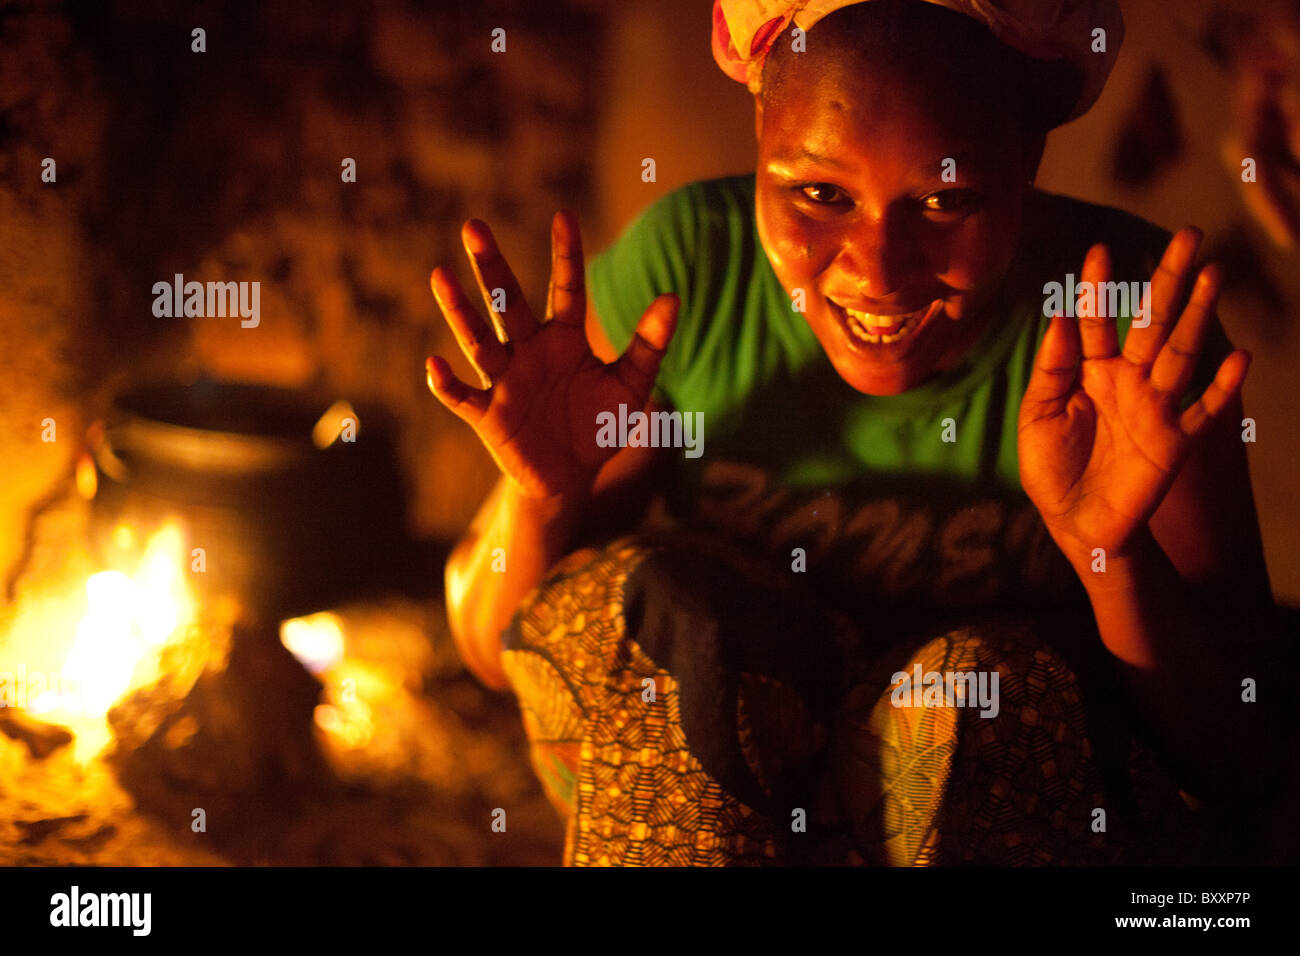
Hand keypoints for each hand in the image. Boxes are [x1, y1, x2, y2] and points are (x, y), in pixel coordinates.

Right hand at [426, 211, 678, 500]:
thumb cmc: (599, 424)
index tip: (565, 217)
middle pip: (508, 304)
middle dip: (491, 267)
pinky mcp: (488, 416)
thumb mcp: (631, 386)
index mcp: (565, 338)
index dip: (566, 255)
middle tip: (474, 227)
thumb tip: (673, 297)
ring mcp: (505, 381)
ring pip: (479, 341)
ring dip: (460, 312)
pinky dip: (446, 384)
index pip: (565, 289)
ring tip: (441, 275)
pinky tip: (435, 364)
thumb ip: (649, 344)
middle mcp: (529, 351)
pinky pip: (462, 397)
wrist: (571, 477)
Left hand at [1017, 228, 1250, 563]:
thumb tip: (1058, 317)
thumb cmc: (1050, 467)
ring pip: (1181, 353)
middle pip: (1152, 322)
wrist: (1074, 522)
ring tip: (1212, 274)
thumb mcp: (1036, 416)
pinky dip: (1223, 388)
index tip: (1099, 249)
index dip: (1097, 287)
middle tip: (1188, 235)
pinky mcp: (1174, 441)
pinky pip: (1204, 411)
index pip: (1095, 320)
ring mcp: (1155, 408)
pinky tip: (1240, 359)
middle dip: (1169, 280)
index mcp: (1089, 371)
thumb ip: (1050, 369)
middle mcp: (1128, 381)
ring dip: (1198, 316)